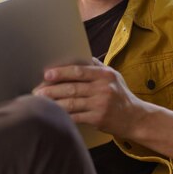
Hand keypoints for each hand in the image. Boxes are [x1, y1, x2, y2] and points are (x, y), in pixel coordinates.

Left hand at [33, 59, 172, 164]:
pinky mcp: (98, 119)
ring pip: (71, 103)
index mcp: (104, 75)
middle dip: (52, 89)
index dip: (61, 72)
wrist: (135, 118)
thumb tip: (76, 54)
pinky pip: (76, 117)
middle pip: (72, 88)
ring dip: (53, 103)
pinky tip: (53, 114)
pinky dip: (63, 116)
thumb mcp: (113, 76)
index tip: (47, 74)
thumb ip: (95, 66)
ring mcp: (101, 105)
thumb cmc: (120, 94)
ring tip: (40, 101)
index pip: (79, 71)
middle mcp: (103, 88)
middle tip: (37, 90)